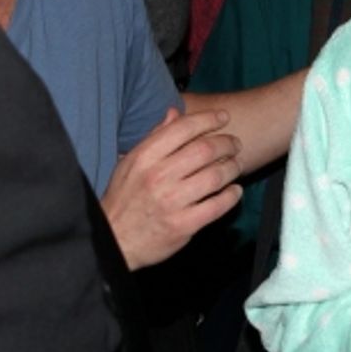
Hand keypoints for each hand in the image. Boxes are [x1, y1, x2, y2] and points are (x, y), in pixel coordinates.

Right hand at [101, 107, 242, 270]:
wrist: (114, 240)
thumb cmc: (125, 198)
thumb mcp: (132, 163)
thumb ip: (155, 137)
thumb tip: (175, 112)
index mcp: (145, 157)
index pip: (183, 128)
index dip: (208, 119)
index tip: (223, 117)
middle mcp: (158, 177)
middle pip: (205, 150)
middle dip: (227, 143)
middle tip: (235, 143)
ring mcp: (172, 202)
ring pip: (216, 176)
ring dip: (233, 167)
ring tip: (236, 164)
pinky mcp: (183, 225)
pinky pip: (218, 205)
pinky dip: (232, 195)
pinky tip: (234, 190)